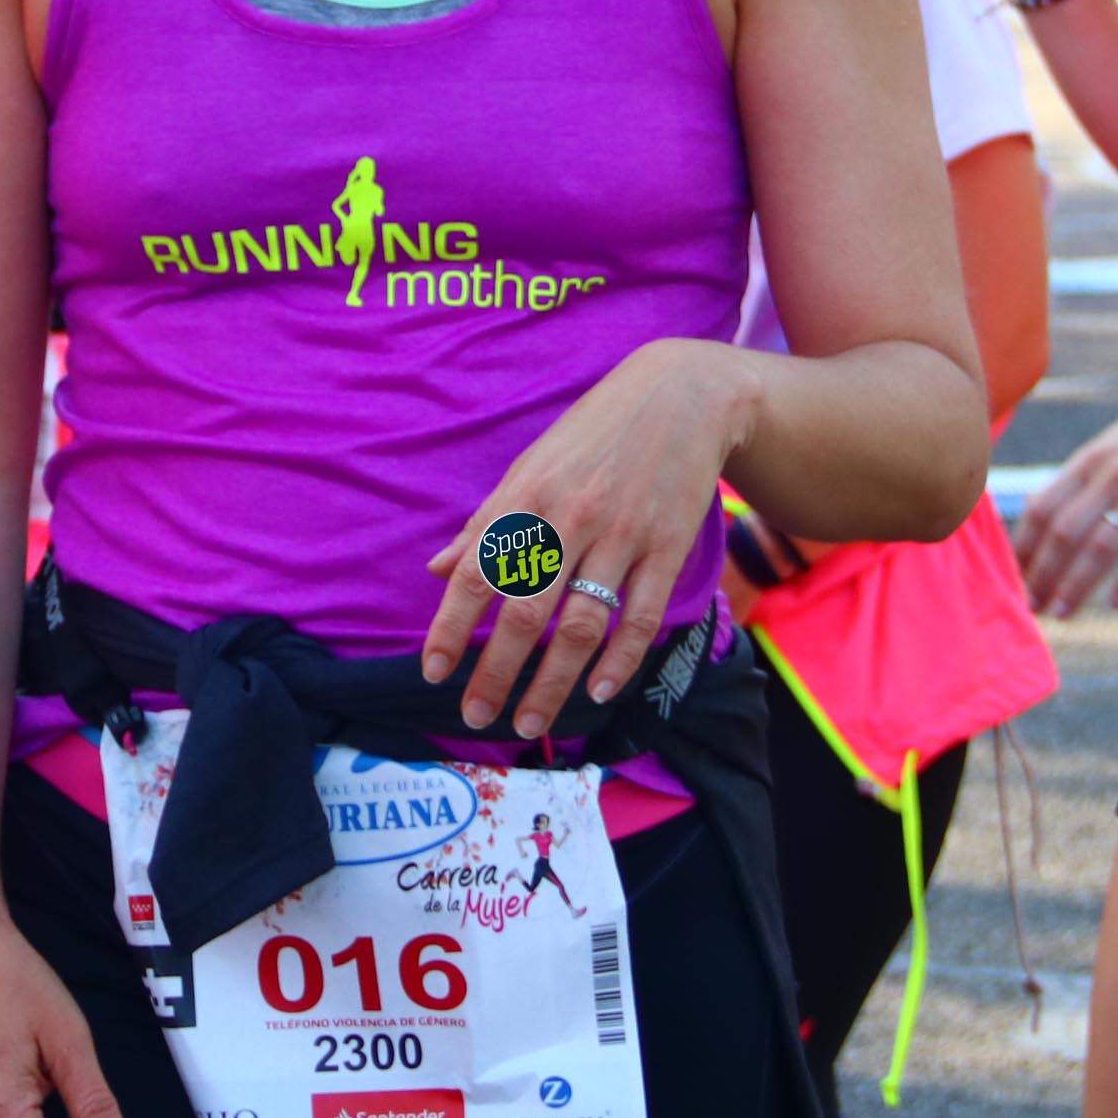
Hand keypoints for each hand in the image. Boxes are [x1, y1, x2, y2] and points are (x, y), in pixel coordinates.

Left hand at [419, 340, 750, 739]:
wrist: (682, 396)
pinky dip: (619, 660)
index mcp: (526, 496)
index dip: (451, 626)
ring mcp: (622, 534)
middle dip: (497, 672)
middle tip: (479, 716)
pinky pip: (641, 616)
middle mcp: (570, 517)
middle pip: (525, 611)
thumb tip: (438, 571)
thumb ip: (487, 523)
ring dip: (553, 682)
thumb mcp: (530, 466)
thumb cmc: (594, 435)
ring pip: (581, 624)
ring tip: (530, 722)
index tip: (434, 671)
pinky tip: (598, 691)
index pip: (478, 572)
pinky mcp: (668, 547)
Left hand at [1012, 365, 1117, 617]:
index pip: (1042, 508)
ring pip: (1099, 549)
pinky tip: (1115, 602)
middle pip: (1063, 534)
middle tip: (1032, 606)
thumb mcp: (1117, 443)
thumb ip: (1083, 477)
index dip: (1024, 547)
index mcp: (1091, 460)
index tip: (1015, 575)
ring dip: (1075, 586)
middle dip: (1041, 574)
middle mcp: (1112, 476)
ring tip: (1061, 611)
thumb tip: (1043, 511)